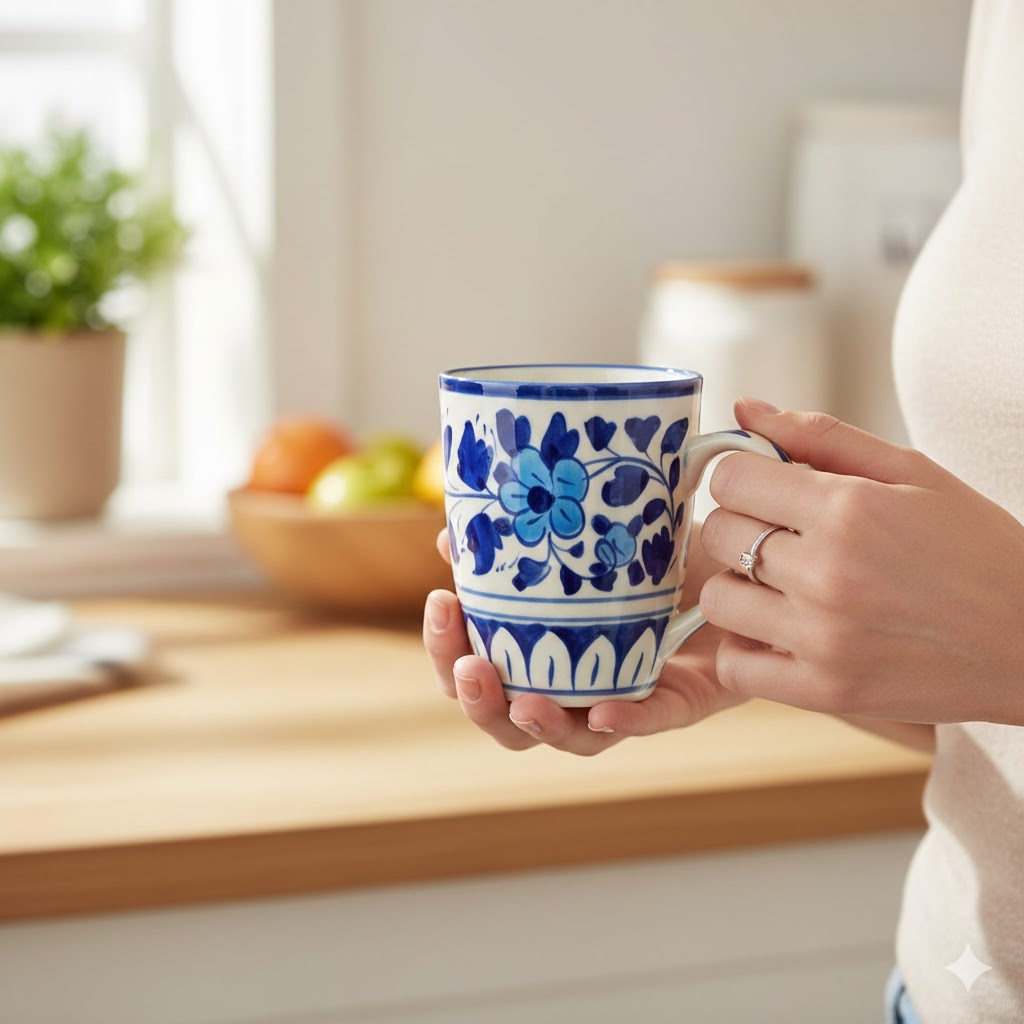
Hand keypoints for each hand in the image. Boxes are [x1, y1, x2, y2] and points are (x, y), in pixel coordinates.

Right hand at [423, 529, 744, 753]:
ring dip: (538, 724)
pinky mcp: (684, 701)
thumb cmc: (656, 549)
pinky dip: (625, 721)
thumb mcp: (585, 532)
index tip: (440, 603)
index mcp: (547, 650)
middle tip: (466, 664)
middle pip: (512, 721)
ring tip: (520, 701)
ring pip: (574, 738)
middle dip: (477, 700)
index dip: (449, 650)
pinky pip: (652, 720)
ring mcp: (629, 698)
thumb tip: (450, 532)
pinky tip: (601, 711)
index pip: (482, 671)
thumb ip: (524, 533)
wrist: (742, 555)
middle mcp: (581, 683)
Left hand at [699, 398, 1023, 724]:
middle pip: (716, 534)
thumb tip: (744, 408)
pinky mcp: (825, 691)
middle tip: (777, 536)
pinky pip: (734, 667)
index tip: (763, 490)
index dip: (740, 478)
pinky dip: (745, 650)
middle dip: (738, 526)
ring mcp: (823, 638)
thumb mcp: (913, 473)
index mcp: (849, 508)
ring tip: (780, 587)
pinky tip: (778, 633)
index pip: (730, 479)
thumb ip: (821, 436)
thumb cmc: (975, 549)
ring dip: (738, 587)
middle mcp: (828, 572)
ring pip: (717, 598)